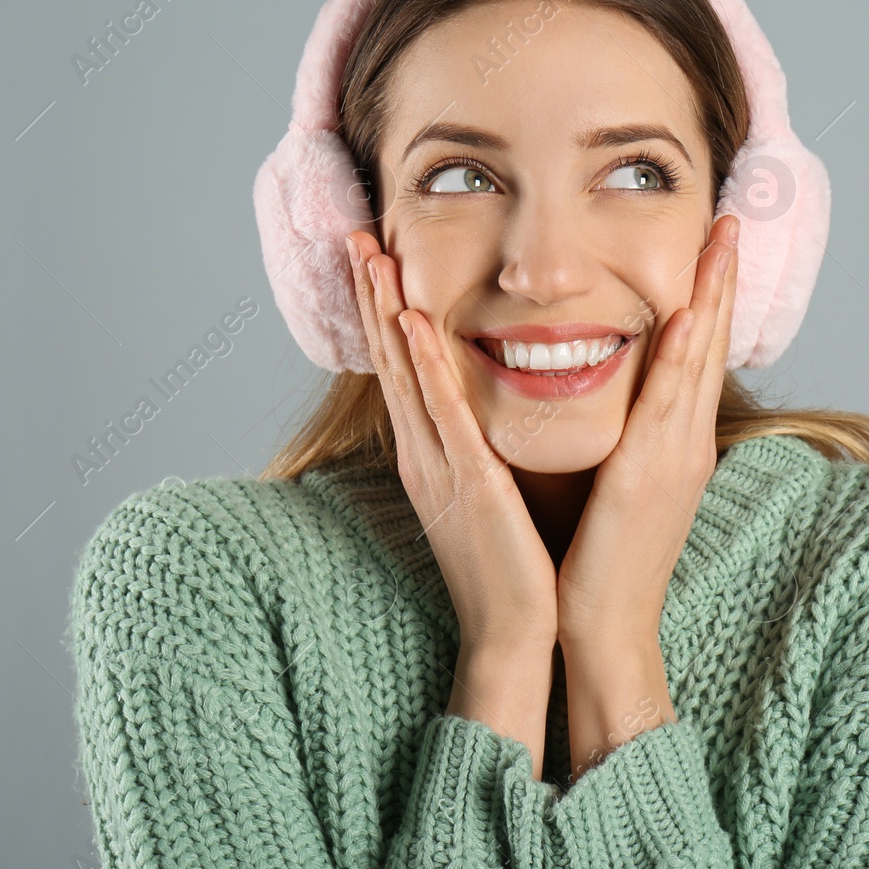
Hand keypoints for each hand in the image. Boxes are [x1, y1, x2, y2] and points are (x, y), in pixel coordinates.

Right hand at [345, 230, 558, 652]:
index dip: (383, 313)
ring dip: (386, 313)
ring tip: (371, 256)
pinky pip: (443, 415)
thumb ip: (478, 448)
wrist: (513, 632)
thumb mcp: (487, 492)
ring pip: (405, 376)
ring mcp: (439, 467)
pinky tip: (412, 323)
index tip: (373, 259)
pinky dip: (424, 367)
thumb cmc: (510, 566)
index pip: (400, 369)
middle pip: (389, 361)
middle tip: (355, 236)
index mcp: (431, 454)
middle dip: (370, 298)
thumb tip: (482, 413)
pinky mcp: (468, 483)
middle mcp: (423, 454)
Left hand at [554, 214, 739, 648]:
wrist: (605, 625)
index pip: (698, 353)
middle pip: (710, 344)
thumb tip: (618, 402)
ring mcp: (677, 458)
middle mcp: (687, 442)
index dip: (709, 297)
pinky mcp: (651, 477)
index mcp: (677, 443)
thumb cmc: (602, 558)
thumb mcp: (621, 484)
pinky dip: (681, 358)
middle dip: (721, 280)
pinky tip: (686, 317)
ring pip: (698, 361)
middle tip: (729, 220)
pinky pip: (668, 404)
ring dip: (710, 298)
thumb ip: (627, 439)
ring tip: (720, 243)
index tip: (713, 245)